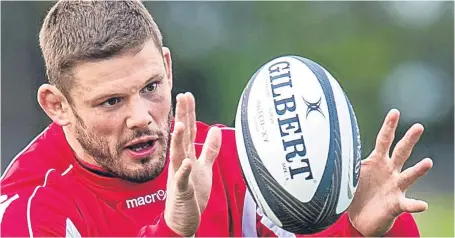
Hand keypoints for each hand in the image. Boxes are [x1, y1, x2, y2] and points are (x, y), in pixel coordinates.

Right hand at [164, 92, 221, 235]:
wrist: (182, 219)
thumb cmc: (191, 194)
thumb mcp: (204, 167)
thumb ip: (210, 149)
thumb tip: (215, 130)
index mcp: (186, 156)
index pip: (188, 131)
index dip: (188, 113)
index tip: (187, 96)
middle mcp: (180, 162)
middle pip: (181, 136)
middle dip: (181, 117)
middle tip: (181, 98)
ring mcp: (179, 176)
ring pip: (178, 155)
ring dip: (178, 140)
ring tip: (179, 124)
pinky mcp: (181, 191)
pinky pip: (182, 180)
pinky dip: (184, 170)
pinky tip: (187, 162)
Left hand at [347, 109, 432, 235]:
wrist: (361, 218)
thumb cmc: (358, 192)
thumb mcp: (350, 174)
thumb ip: (347, 162)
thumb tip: (331, 148)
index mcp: (377, 161)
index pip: (384, 140)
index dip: (389, 126)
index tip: (395, 112)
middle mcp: (390, 171)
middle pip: (401, 152)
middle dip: (409, 139)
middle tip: (418, 126)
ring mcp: (395, 187)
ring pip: (409, 176)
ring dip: (418, 170)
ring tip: (427, 162)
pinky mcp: (396, 204)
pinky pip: (407, 204)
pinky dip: (415, 205)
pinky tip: (422, 205)